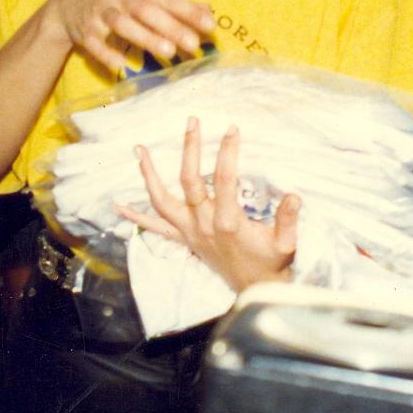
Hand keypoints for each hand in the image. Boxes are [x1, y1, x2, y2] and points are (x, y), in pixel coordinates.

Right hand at [48, 0, 213, 75]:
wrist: (69, 5)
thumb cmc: (118, 0)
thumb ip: (174, 4)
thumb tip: (208, 12)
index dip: (188, 10)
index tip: (209, 25)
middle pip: (145, 9)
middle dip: (170, 25)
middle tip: (193, 43)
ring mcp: (99, 11)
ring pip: (122, 23)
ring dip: (145, 37)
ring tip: (168, 51)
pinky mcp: (84, 30)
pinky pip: (96, 43)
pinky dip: (107, 53)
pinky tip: (122, 65)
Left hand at [115, 118, 298, 291]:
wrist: (254, 291)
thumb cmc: (271, 264)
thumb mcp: (286, 243)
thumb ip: (288, 219)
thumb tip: (294, 195)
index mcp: (228, 221)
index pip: (226, 179)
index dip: (228, 152)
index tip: (231, 129)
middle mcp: (203, 224)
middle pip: (190, 181)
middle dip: (190, 149)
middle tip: (191, 122)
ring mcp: (189, 232)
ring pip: (162, 201)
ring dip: (149, 175)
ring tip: (139, 150)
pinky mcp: (184, 240)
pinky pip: (155, 228)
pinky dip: (135, 217)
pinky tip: (118, 205)